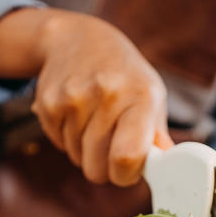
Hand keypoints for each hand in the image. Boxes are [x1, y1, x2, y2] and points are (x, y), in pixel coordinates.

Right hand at [0, 8, 172, 185]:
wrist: (78, 40)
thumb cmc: (124, 75)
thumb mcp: (151, 94)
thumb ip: (157, 135)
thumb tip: (166, 170)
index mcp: (141, 96)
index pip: (128, 156)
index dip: (126, 176)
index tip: (127, 172)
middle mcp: (108, 94)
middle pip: (97, 166)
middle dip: (104, 169)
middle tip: (110, 151)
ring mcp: (75, 98)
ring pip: (77, 158)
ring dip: (85, 152)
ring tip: (93, 124)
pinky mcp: (49, 103)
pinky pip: (59, 144)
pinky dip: (67, 139)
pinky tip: (76, 116)